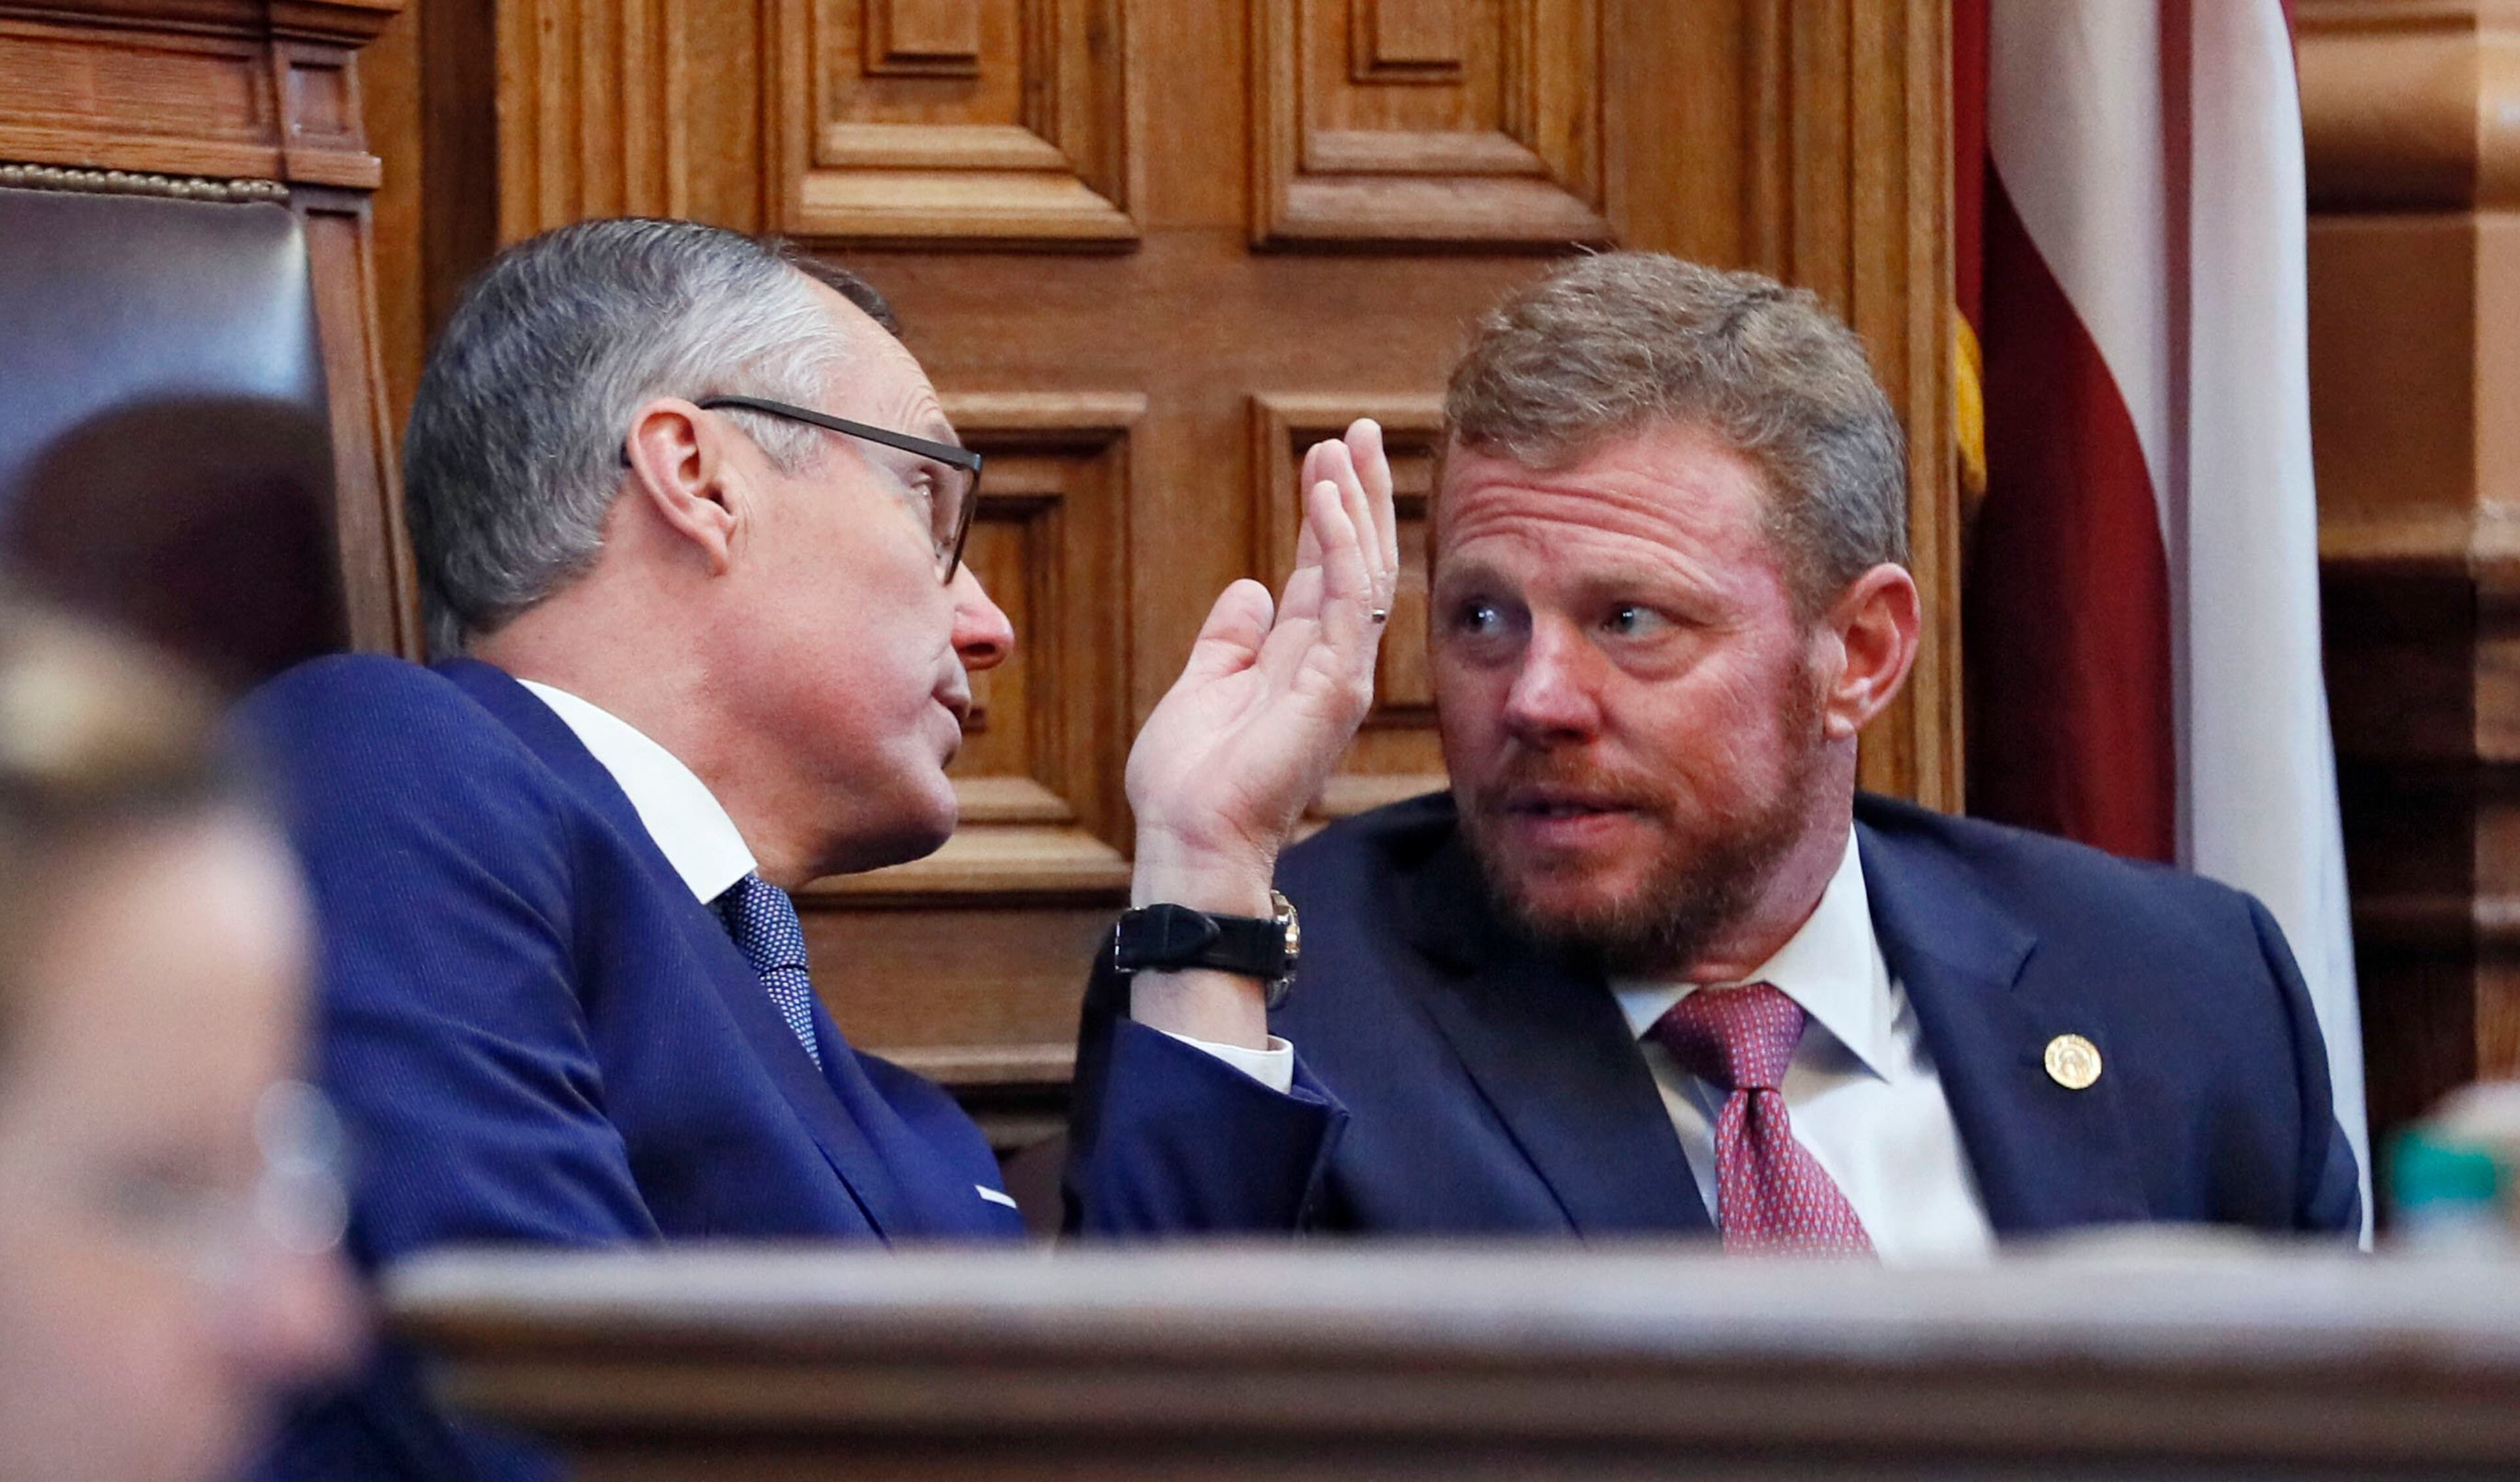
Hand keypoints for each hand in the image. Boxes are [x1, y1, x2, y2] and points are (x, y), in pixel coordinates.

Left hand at [1123, 420, 1398, 1044]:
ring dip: (1356, 505)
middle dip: (1360, 494)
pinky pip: (1348, 602)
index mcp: (1299, 659)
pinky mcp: (1337, 687)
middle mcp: (1331, 662)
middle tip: (1360, 431)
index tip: (1327, 454)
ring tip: (1346, 447)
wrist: (1189, 838)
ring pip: (1364, 573)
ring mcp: (1341, 674)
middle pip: (1356, 561)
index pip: (1323, 570)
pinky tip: (1328, 501)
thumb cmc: (1191, 781)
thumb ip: (1230, 640)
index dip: (1328, 512)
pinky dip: (1339, 547)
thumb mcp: (1203, 685)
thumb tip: (1248, 590)